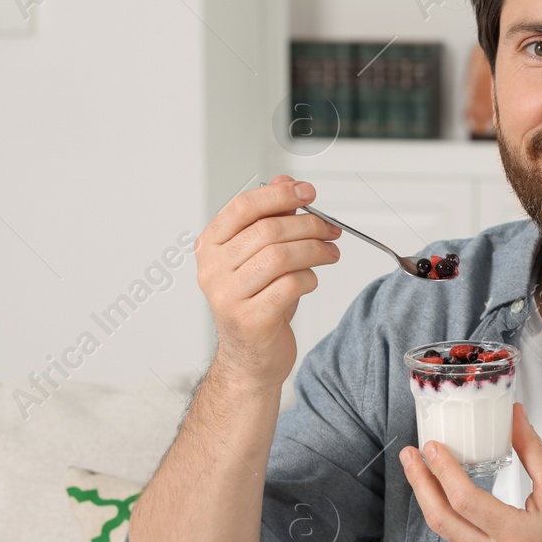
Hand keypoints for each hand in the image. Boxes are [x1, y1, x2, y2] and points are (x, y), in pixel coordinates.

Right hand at [196, 175, 341, 389]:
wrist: (250, 360)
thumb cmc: (257, 304)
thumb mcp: (262, 257)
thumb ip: (271, 219)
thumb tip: (285, 182)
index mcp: (210, 247)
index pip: (243, 207)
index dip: (279, 194)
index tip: (308, 192)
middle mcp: (212, 270)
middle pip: (268, 230)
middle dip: (308, 225)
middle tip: (331, 229)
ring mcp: (228, 296)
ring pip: (280, 256)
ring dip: (315, 250)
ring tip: (330, 252)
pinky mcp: (250, 319)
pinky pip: (290, 285)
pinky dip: (310, 278)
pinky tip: (312, 280)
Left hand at [400, 403, 541, 541]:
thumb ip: (533, 451)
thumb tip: (514, 416)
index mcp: (515, 536)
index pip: (465, 500)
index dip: (443, 471)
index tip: (432, 447)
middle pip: (441, 518)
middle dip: (420, 483)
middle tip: (409, 455)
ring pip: (446, 532)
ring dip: (430, 498)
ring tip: (420, 470)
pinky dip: (450, 516)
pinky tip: (446, 496)